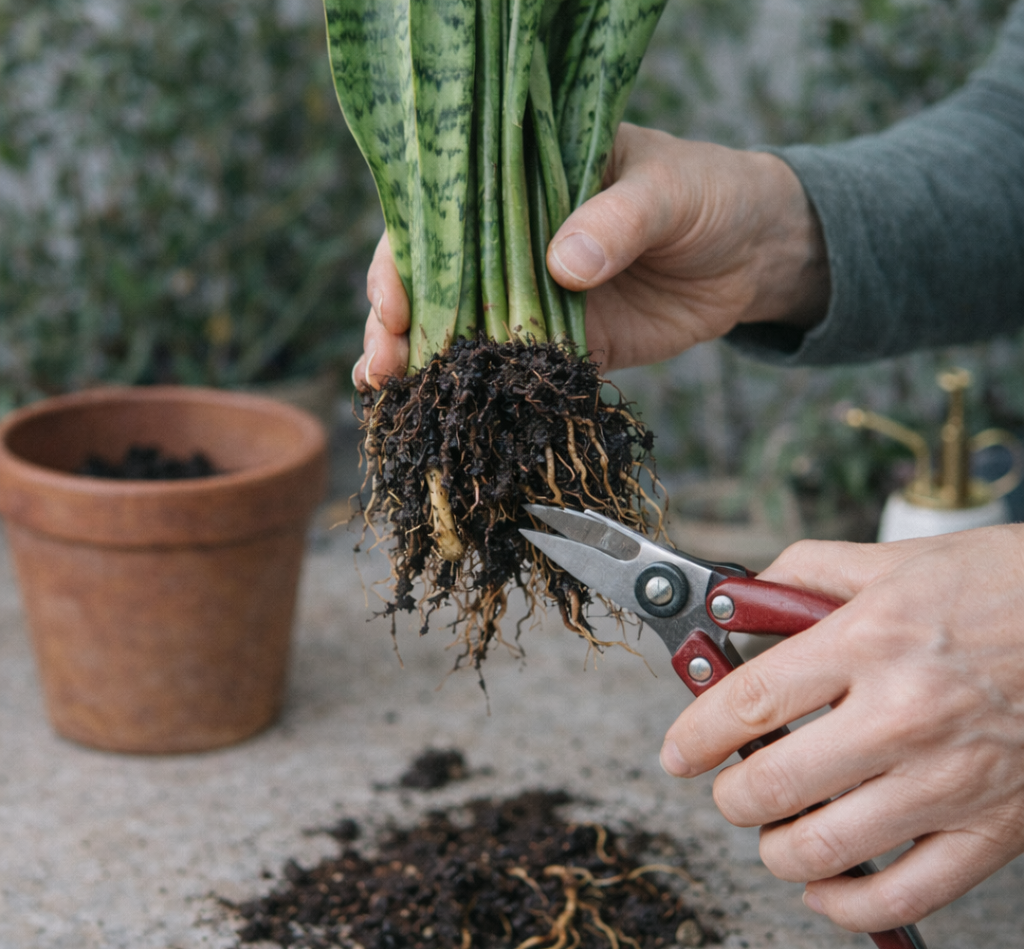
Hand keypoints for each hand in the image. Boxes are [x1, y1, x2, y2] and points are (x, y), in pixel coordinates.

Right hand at [353, 123, 829, 388]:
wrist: (756, 255)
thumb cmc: (710, 194)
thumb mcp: (667, 190)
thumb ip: (618, 220)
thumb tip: (561, 265)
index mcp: (521, 180)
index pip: (443, 213)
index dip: (408, 257)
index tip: (398, 300)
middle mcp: (513, 240)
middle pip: (436, 279)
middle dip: (398, 321)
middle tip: (384, 362)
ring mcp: (534, 296)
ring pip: (463, 330)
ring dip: (424, 363)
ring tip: (392, 393)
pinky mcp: (564, 345)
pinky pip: (514, 371)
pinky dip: (481, 393)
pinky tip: (446, 417)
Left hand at [660, 526, 1023, 932]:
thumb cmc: (1006, 586)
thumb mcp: (895, 559)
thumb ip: (805, 574)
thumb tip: (741, 600)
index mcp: (868, 642)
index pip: (747, 703)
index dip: (695, 736)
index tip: (678, 752)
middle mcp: (901, 716)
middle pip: (771, 786)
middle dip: (729, 796)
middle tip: (728, 786)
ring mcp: (948, 781)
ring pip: (822, 849)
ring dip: (773, 849)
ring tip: (770, 829)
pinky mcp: (993, 830)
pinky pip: (905, 897)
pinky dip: (846, 906)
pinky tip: (823, 886)